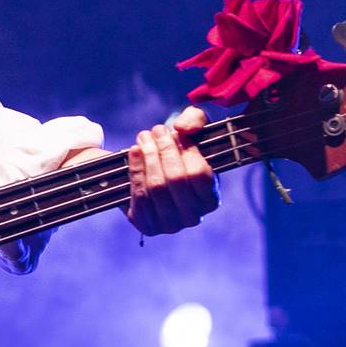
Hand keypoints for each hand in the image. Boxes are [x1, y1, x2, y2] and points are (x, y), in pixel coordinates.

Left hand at [124, 106, 217, 235]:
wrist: (150, 173)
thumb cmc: (178, 151)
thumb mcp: (192, 129)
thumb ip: (195, 119)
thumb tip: (182, 128)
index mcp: (211, 199)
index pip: (200, 174)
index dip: (185, 150)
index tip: (173, 130)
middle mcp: (193, 217)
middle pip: (176, 180)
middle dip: (163, 151)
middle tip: (154, 131)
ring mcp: (170, 225)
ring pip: (156, 188)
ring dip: (147, 158)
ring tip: (143, 139)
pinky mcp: (147, 226)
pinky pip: (139, 198)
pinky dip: (135, 172)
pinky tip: (134, 153)